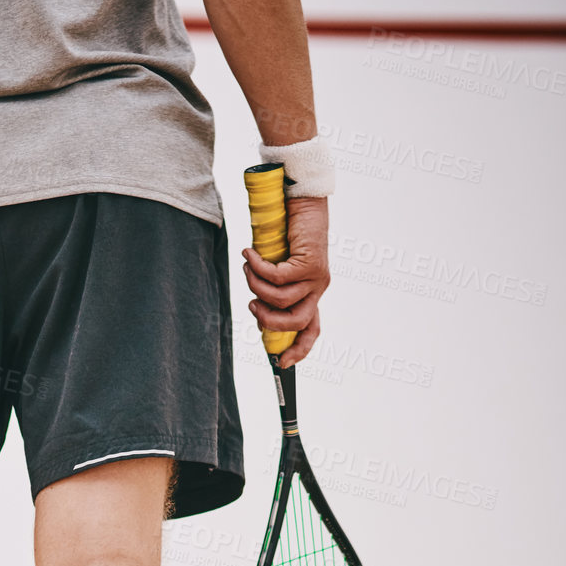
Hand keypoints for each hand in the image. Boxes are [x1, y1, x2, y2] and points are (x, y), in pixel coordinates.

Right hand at [241, 195, 329, 367]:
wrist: (304, 203)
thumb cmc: (288, 234)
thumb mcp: (279, 268)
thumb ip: (272, 289)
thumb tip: (257, 310)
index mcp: (312, 295)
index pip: (311, 330)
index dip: (299, 350)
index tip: (282, 362)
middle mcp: (318, 290)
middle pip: (294, 323)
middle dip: (267, 320)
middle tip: (251, 305)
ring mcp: (317, 278)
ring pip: (281, 299)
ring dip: (256, 287)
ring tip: (246, 269)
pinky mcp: (310, 263)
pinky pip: (276, 276)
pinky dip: (257, 267)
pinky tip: (248, 255)